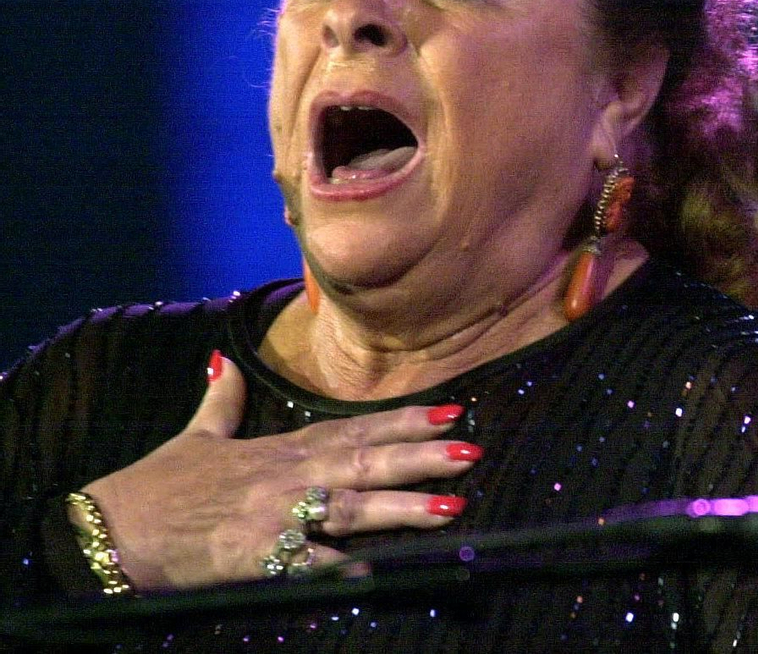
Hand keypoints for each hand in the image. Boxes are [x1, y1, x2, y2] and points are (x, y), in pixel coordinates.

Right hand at [82, 353, 480, 590]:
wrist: (110, 531)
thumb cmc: (156, 486)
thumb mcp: (197, 436)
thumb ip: (224, 400)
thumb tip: (224, 360)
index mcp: (281, 450)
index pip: (357, 428)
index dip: (406, 420)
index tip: (453, 411)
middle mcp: (285, 478)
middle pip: (365, 463)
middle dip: (421, 457)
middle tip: (472, 450)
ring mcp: (272, 517)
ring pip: (350, 509)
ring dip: (403, 509)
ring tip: (452, 507)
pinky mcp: (253, 558)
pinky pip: (305, 565)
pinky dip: (339, 568)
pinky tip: (377, 573)